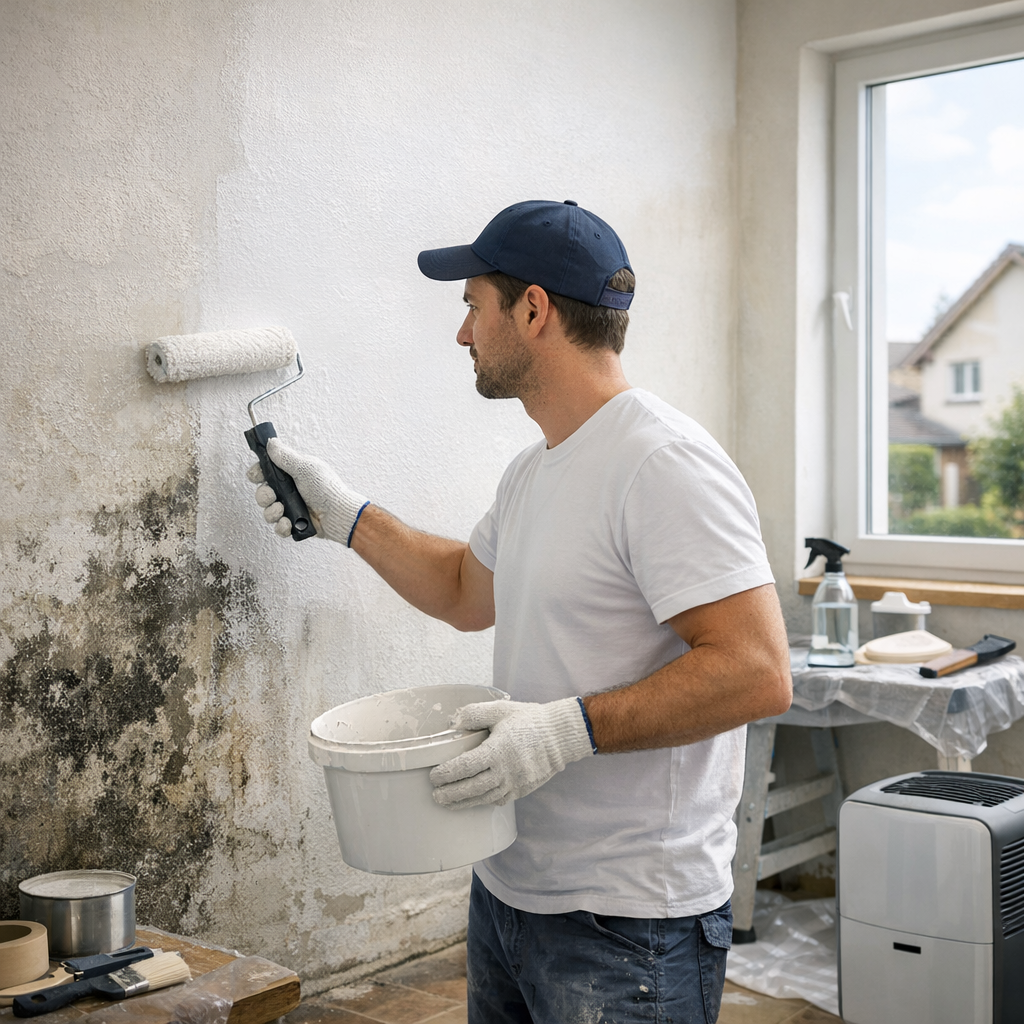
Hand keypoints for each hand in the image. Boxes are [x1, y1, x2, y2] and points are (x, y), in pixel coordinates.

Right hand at [248, 438, 368, 545]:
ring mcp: (291, 507)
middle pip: (262, 493)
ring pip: (268, 511)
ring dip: (273, 512)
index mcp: (291, 474)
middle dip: (264, 495)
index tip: (258, 476)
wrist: (338, 514)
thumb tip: (272, 443)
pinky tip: (290, 522)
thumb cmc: (327, 489)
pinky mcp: (294, 523)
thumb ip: (285, 456)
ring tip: (284, 510)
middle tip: (274, 495)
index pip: (265, 472)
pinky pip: (278, 527)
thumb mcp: (305, 468)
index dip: (258, 473)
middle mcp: (289, 490)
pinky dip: (282, 526)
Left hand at [430, 697, 594, 808]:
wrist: (560, 736)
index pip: (466, 766)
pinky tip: (472, 800)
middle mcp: (506, 771)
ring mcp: (515, 783)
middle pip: (472, 788)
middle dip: (451, 794)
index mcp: (498, 750)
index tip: (434, 776)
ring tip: (447, 803)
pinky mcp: (523, 790)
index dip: (447, 773)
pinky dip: (483, 801)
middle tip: (435, 795)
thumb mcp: (501, 709)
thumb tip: (453, 722)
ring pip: (484, 798)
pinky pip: (499, 800)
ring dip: (463, 802)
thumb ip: (475, 713)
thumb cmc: (529, 720)